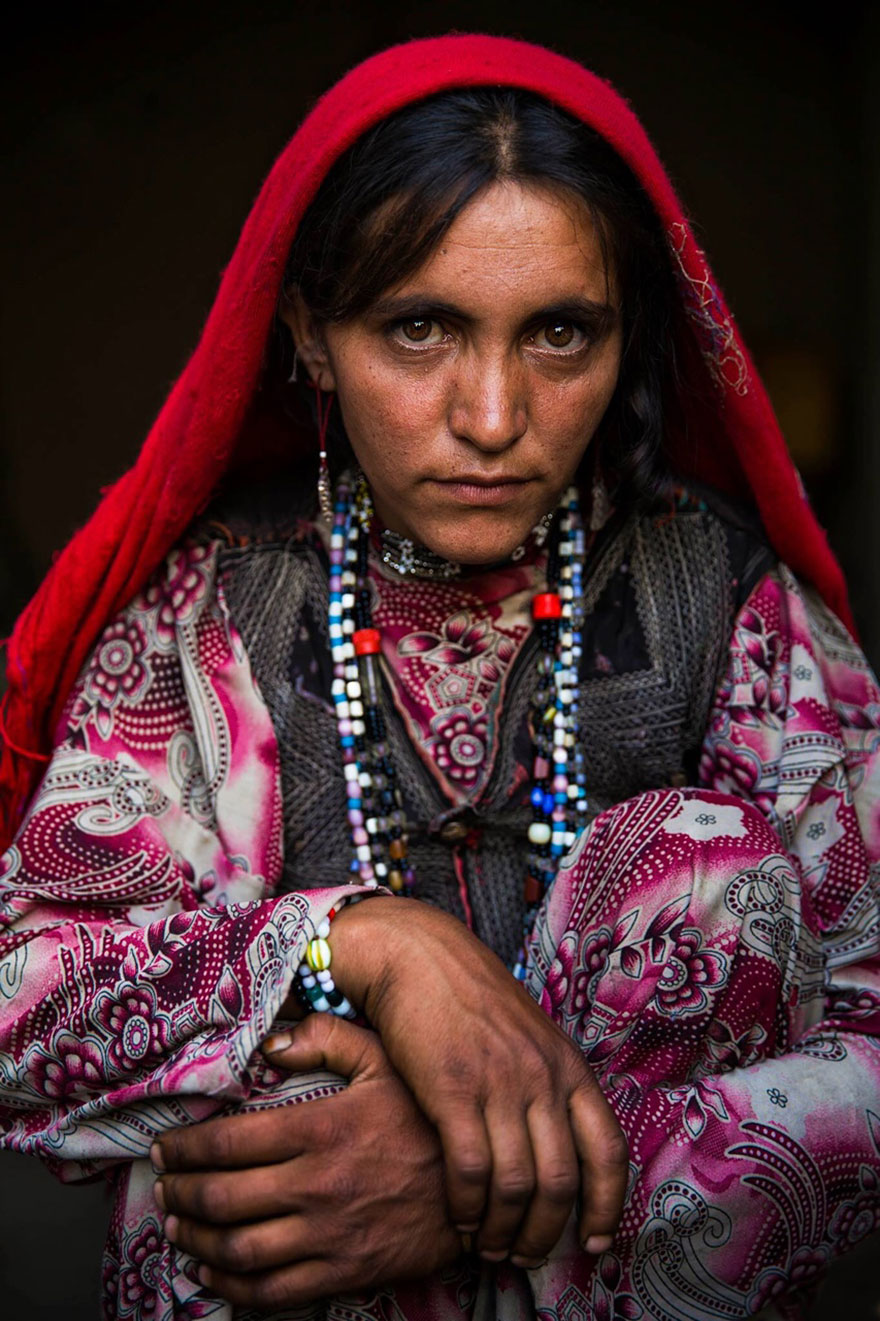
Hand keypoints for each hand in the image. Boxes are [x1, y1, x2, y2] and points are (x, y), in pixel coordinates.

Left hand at [151, 1014, 459, 1309]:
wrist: (485, 1183)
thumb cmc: (428, 1116)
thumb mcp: (385, 1059)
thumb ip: (327, 1038)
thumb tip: (272, 1042)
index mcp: (321, 1128)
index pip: (228, 1144)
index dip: (185, 1149)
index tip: (166, 1148)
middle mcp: (316, 1185)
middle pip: (222, 1199)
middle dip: (180, 1195)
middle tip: (164, 1188)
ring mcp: (328, 1235)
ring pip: (238, 1250)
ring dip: (195, 1243)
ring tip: (178, 1228)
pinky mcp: (345, 1272)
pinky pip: (273, 1292)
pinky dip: (231, 1288)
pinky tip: (214, 1274)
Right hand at [329, 897, 628, 1265]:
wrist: (418, 956)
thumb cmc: (470, 998)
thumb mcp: (530, 1035)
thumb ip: (548, 1084)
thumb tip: (557, 1146)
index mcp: (569, 1066)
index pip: (608, 1151)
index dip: (605, 1206)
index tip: (592, 1241)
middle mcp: (542, 1078)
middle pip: (561, 1181)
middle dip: (544, 1233)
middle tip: (524, 1255)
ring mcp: (499, 1083)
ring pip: (517, 1184)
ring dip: (502, 1229)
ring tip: (488, 1246)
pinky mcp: (452, 1089)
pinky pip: (470, 1169)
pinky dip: (467, 1206)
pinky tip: (459, 1217)